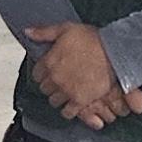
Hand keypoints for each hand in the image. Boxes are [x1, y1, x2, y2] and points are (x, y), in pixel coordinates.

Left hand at [26, 21, 141, 127]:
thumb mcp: (65, 29)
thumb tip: (27, 32)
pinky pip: (67, 113)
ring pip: (54, 101)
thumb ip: (44, 32)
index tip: (49, 72)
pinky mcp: (79, 100)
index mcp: (49, 61)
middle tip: (59, 82)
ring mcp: (66, 90)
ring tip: (66, 92)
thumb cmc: (92, 39)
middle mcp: (55, 78)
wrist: (114, 51)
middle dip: (50, 85)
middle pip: (44, 89)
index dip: (43, 73)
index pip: (36, 74)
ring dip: (58, 98)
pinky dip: (68, 111)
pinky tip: (71, 105)